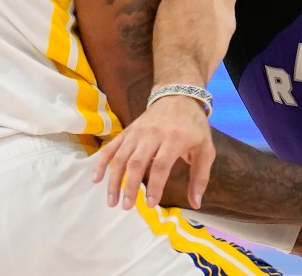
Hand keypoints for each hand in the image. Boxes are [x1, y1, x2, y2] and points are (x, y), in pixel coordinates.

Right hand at [92, 94, 214, 209]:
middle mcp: (153, 135)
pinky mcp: (128, 131)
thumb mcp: (206, 149)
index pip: (161, 165)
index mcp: (175, 139)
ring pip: (121, 157)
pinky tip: (95, 179)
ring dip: (114, 180)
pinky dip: (101, 162)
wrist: (179, 95)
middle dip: (130, 186)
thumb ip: (200, 177)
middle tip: (126, 207)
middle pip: (137, 162)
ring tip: (112, 202)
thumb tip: (195, 204)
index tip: (150, 205)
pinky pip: (111, 147)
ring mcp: (137, 132)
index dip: (155, 186)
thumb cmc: (194, 126)